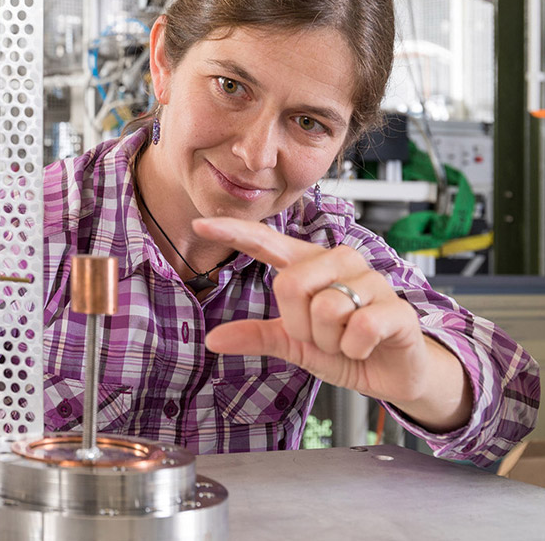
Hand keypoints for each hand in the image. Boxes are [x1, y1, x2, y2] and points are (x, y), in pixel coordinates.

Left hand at [193, 217, 471, 430]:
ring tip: (345, 340)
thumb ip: (256, 336)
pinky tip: (366, 346)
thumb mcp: (294, 343)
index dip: (234, 231)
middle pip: (289, 285)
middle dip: (299, 325)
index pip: (267, 242)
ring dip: (329, 341)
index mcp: (310, 265)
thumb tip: (213, 338)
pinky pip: (357, 328)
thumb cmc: (345, 347)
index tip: (201, 223)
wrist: (395, 372)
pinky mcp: (396, 307)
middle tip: (321, 336)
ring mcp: (370, 281)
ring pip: (324, 309)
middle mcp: (340, 263)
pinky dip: (354, 349)